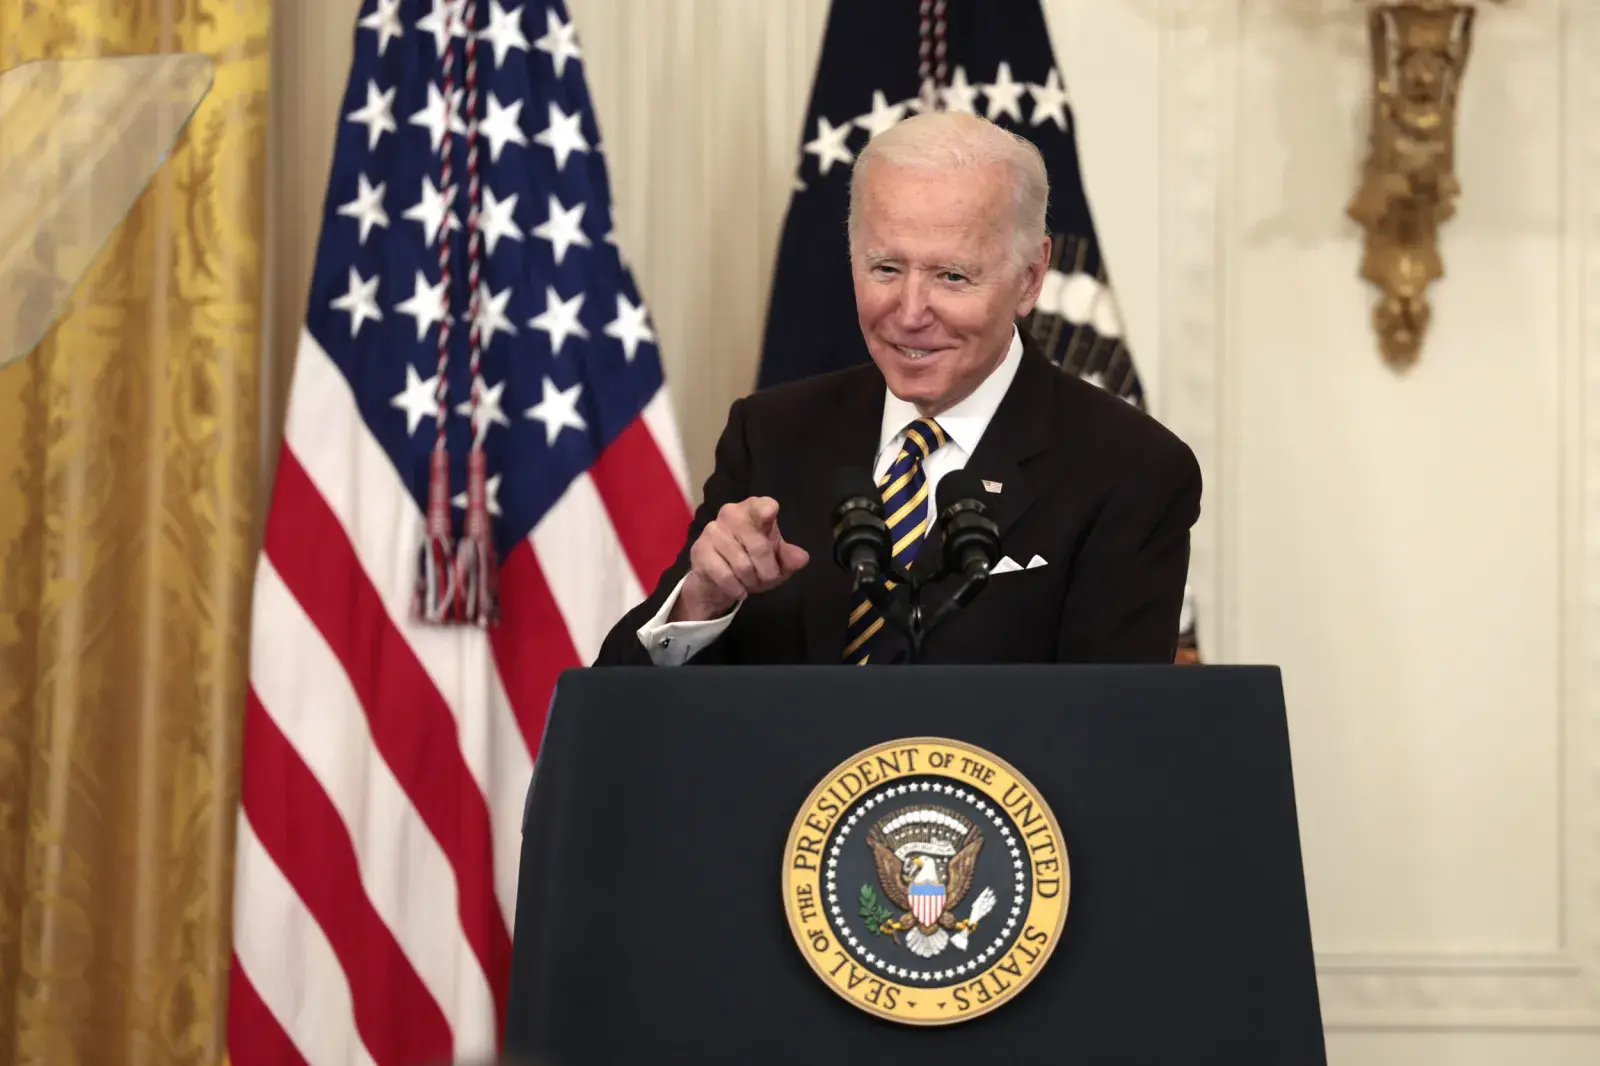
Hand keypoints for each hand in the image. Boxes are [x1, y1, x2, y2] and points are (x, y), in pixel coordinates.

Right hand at [670, 496, 809, 621]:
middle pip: (759, 546)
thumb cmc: (754, 563)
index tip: (770, 513)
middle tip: (766, 577)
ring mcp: (713, 530)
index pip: (761, 505)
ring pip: (743, 565)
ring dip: (751, 581)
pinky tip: (738, 589)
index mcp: (753, 510)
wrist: (719, 580)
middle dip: (767, 571)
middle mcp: (731, 513)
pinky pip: (725, 575)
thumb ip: (790, 559)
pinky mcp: (700, 550)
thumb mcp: (777, 562)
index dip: (766, 510)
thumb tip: (801, 558)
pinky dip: (737, 588)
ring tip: (749, 581)